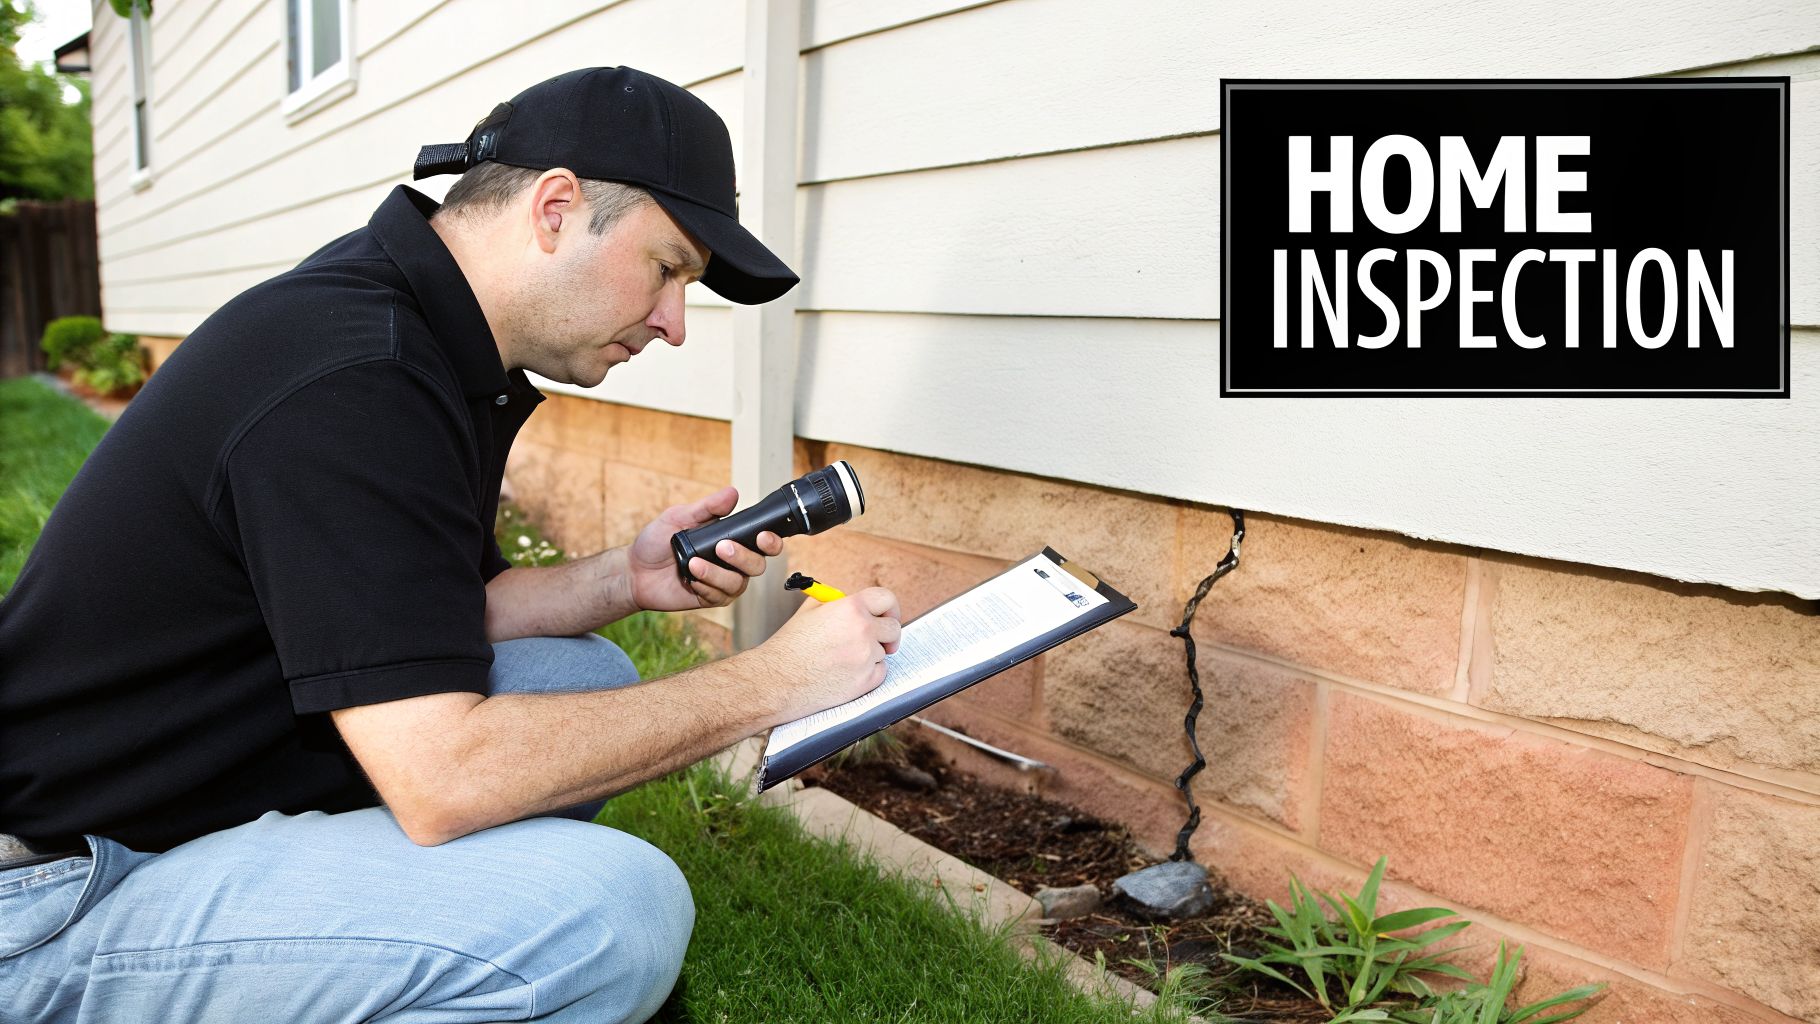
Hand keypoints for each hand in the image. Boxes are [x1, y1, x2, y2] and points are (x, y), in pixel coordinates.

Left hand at [625, 486, 782, 611]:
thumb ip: (707, 507)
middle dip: (744, 557)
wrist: (635, 570)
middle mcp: (732, 562)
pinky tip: (691, 579)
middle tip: (723, 547)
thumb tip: (732, 493)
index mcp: (731, 539)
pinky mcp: (710, 598)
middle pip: (757, 565)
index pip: (763, 542)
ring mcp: (722, 581)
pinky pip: (720, 596)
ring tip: (694, 564)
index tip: (762, 535)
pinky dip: (706, 585)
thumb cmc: (657, 542)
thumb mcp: (680, 517)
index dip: (771, 541)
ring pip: (738, 583)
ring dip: (717, 573)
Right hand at [757, 587, 901, 724]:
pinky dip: (868, 674)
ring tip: (841, 660)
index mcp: (850, 608)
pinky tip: (845, 673)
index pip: (886, 598)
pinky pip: (881, 672)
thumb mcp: (810, 611)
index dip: (890, 608)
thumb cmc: (790, 646)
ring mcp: (866, 657)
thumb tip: (855, 602)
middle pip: (893, 628)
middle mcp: (862, 630)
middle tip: (874, 640)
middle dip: (885, 635)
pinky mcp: (866, 681)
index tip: (887, 616)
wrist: (776, 679)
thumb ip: (837, 603)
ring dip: (870, 655)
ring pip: (884, 653)